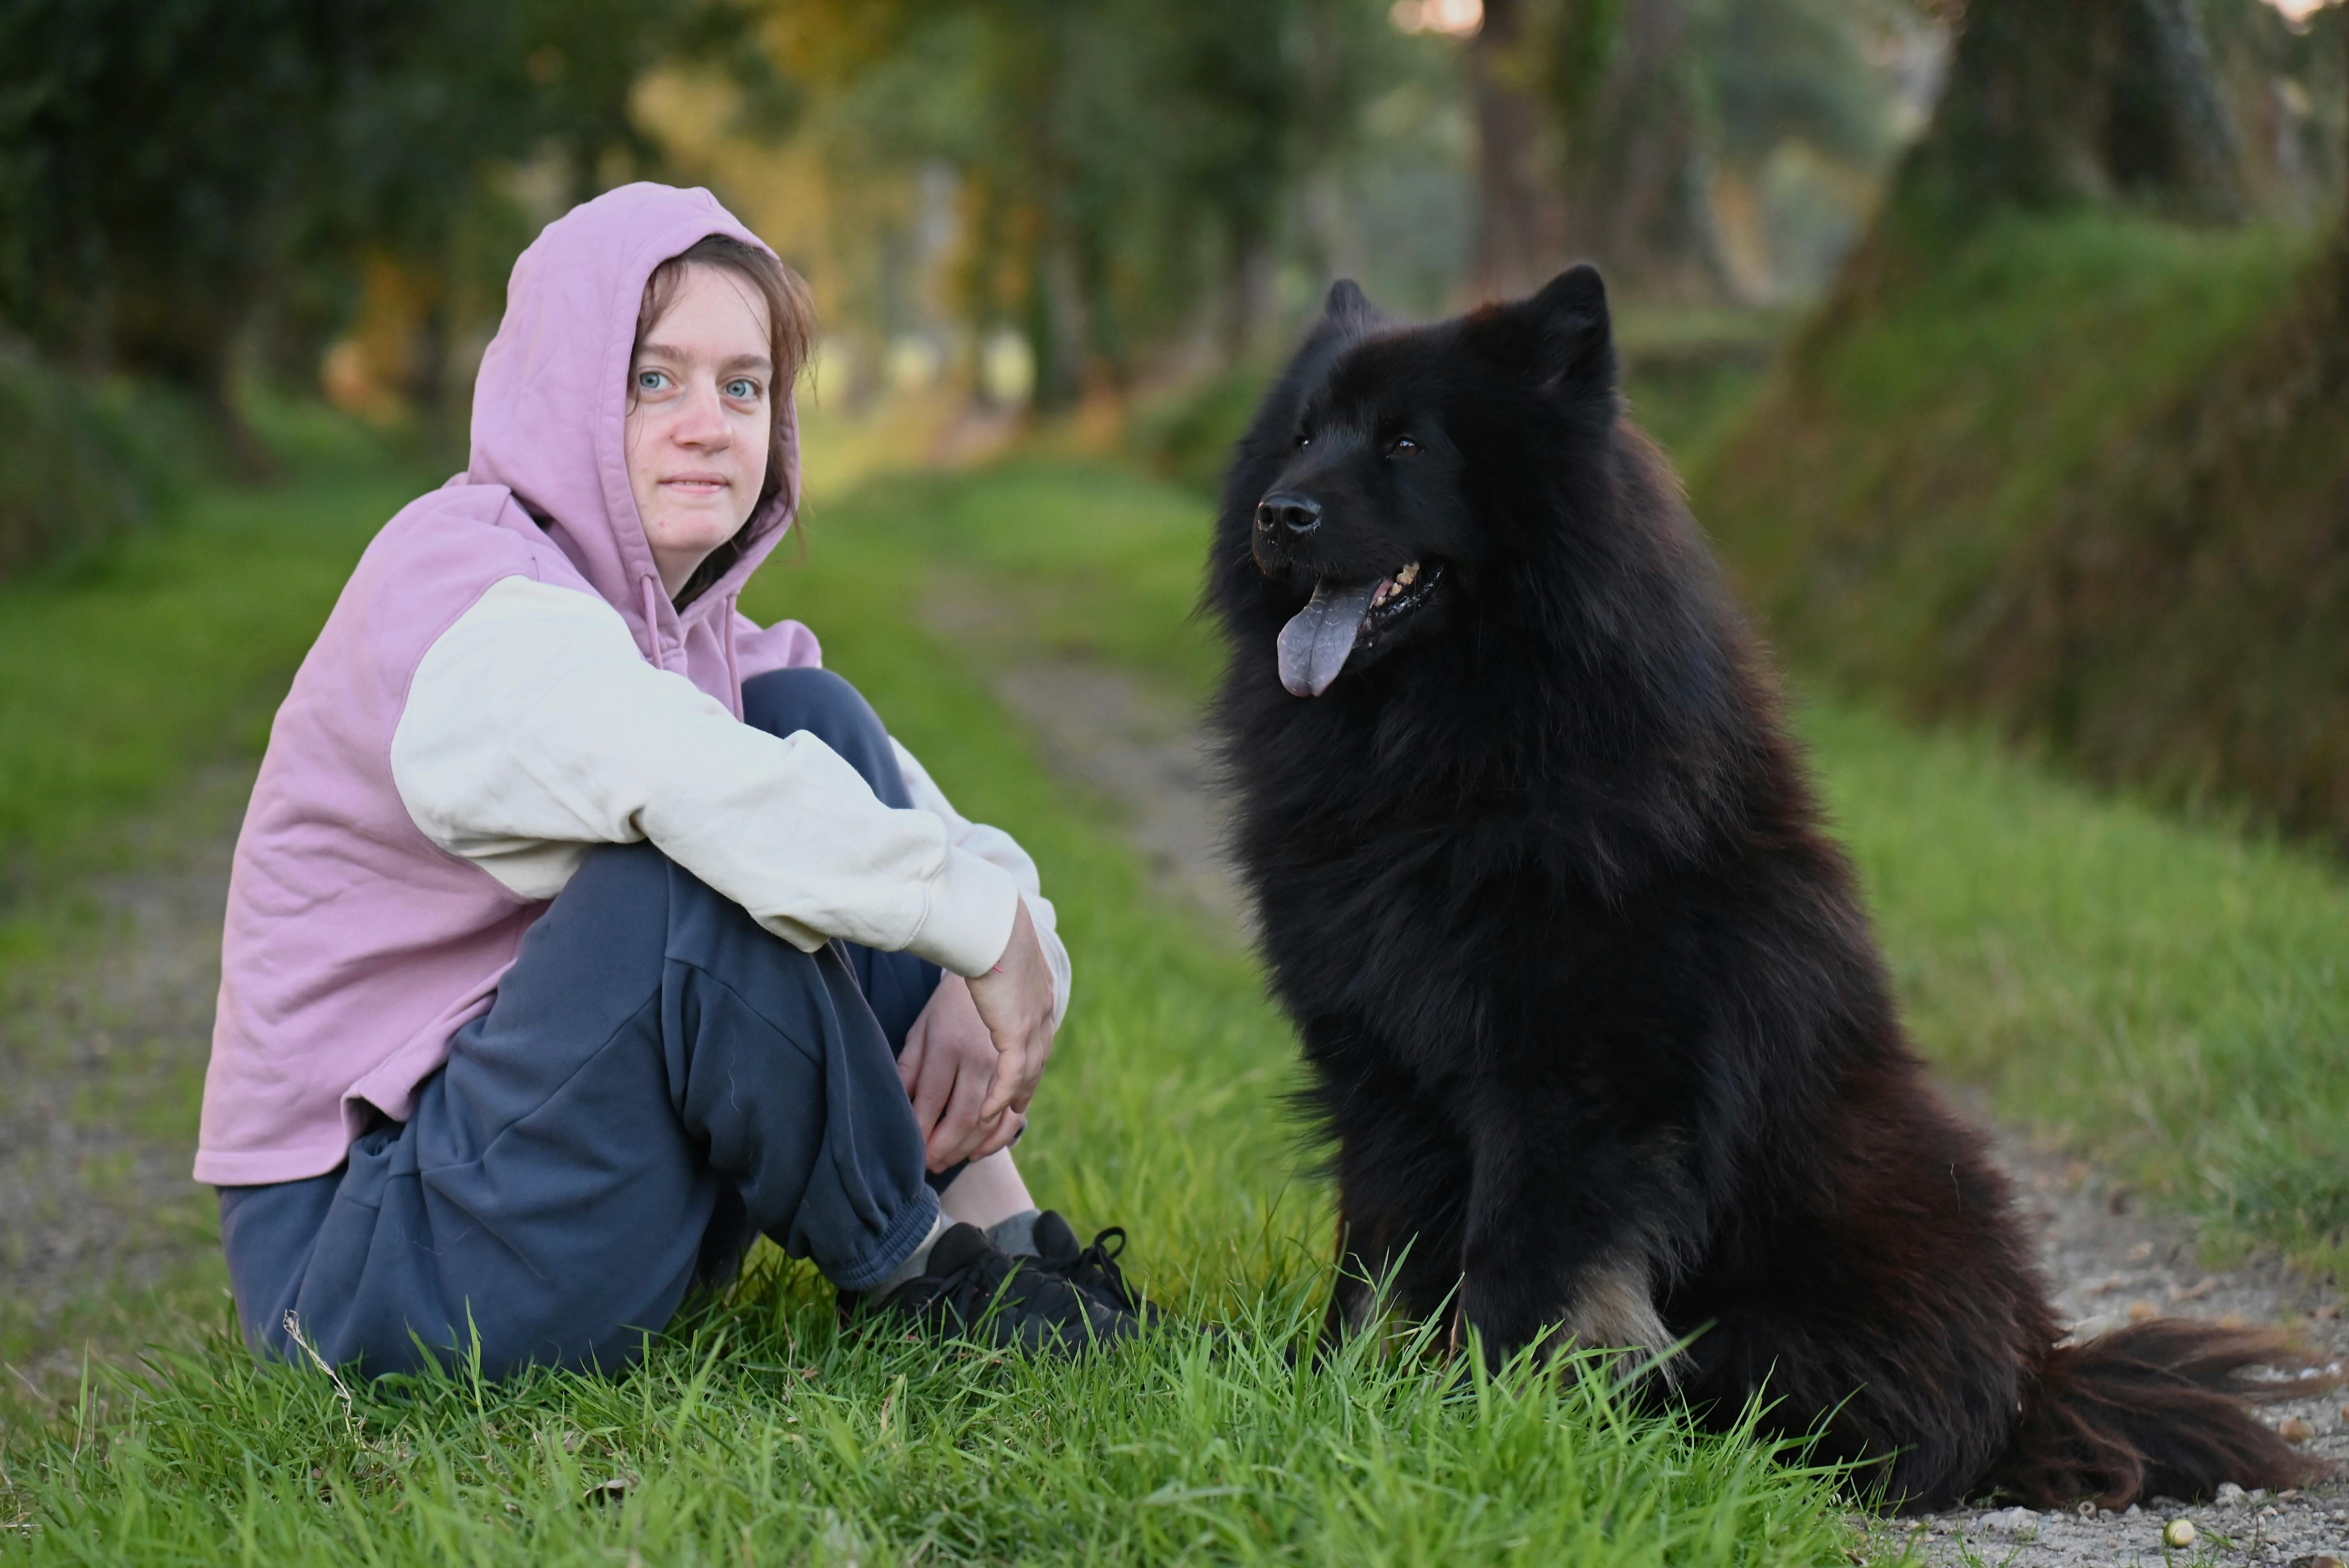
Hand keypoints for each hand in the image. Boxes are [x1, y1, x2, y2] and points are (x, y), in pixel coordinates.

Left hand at [898, 972, 1024, 1171]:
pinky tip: (986, 1145)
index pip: (932, 1102)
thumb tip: (898, 1103)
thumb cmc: (953, 999)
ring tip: (955, 1159)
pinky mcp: (1031, 1060)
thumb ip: (911, 1065)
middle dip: (946, 1147)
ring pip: (993, 1117)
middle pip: (964, 1116)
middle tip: (932, 1165)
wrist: (1000, 958)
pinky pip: (1021, 1105)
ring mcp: (1010, 1058)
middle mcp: (981, 1055)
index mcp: (949, 1044)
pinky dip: (1004, 1130)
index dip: (922, 1134)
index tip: (913, 1154)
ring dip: (973, 1145)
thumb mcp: (923, 1027)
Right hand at [963, 899, 1055, 1122]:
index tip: (1019, 1086)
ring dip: (1010, 1100)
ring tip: (994, 1118)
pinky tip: (989, 1112)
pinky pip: (1012, 1073)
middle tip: (1012, 1112)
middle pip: (1037, 1063)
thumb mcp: (1002, 960)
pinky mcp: (1016, 1030)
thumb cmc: (987, 933)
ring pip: (1026, 1073)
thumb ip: (1003, 977)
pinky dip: (1000, 1095)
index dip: (1029, 1067)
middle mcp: (1042, 1013)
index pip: (1039, 1042)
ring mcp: (1032, 1023)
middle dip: (1024, 1090)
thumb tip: (990, 975)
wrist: (992, 924)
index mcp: (1040, 995)